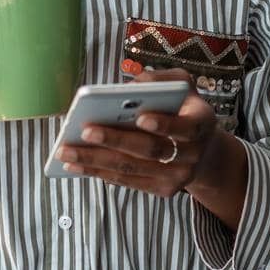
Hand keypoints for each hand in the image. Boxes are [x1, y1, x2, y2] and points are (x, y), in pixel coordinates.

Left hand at [54, 68, 222, 198]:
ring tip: (66, 151)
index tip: (140, 117)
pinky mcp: (163, 190)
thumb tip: (131, 86)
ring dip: (96, 161)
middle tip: (85, 131)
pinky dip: (100, 173)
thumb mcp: (182, 85)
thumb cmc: (183, 108)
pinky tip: (77, 164)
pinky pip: (128, 182)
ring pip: (133, 169)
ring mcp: (179, 176)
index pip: (185, 128)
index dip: (164, 125)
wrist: (203, 149)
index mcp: (201, 123)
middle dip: (115, 140)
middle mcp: (194, 154)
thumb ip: (161, 79)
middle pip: (151, 150)